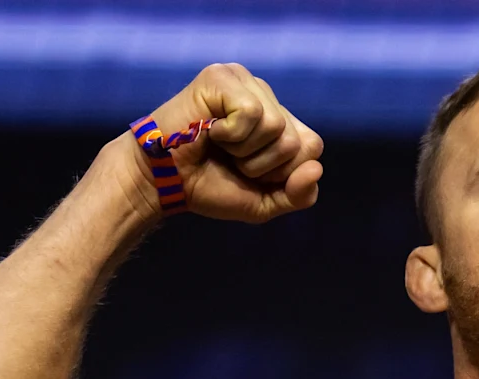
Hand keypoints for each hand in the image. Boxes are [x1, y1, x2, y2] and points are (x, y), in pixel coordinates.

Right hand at [126, 63, 324, 223]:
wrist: (162, 182)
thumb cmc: (208, 187)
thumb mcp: (263, 202)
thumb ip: (298, 195)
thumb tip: (316, 168)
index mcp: (280, 120)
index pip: (313, 147)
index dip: (284, 172)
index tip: (249, 172)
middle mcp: (266, 96)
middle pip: (298, 140)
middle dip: (263, 165)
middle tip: (230, 159)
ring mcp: (245, 81)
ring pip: (277, 126)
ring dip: (244, 150)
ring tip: (219, 144)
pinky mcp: (222, 76)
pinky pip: (252, 113)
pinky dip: (231, 134)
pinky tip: (209, 129)